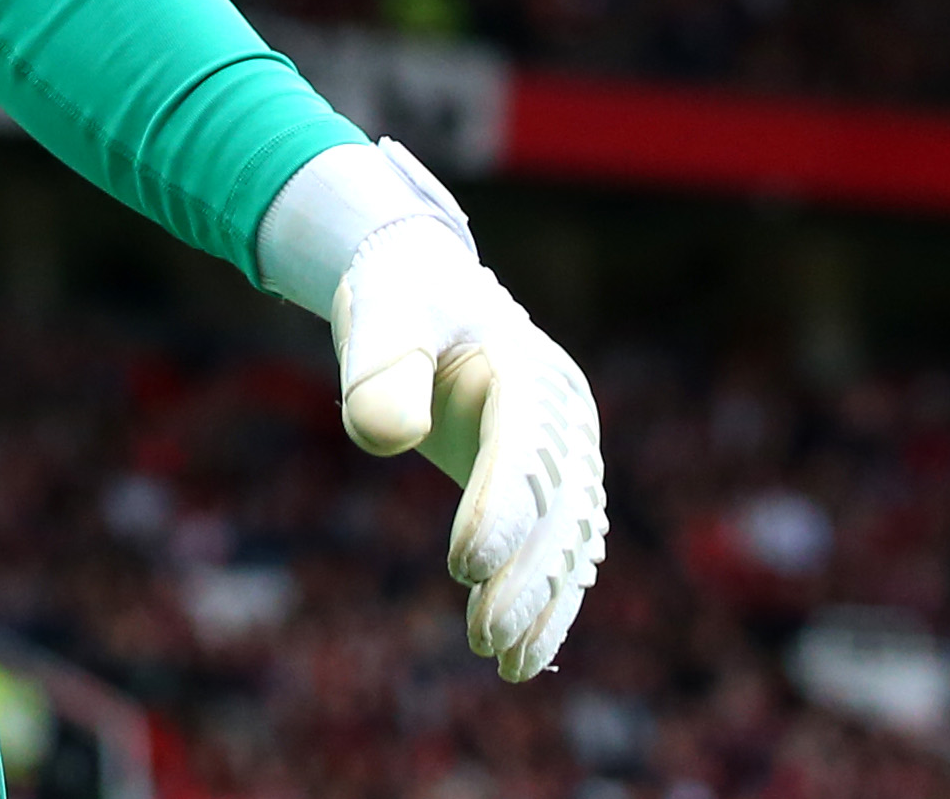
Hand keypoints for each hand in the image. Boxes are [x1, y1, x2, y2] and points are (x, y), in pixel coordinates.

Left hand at [262, 142, 607, 678]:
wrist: (427, 286)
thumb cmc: (403, 296)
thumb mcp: (384, 309)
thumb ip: (381, 364)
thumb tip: (384, 438)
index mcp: (529, 369)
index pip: (524, 448)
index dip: (501, 507)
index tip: (465, 564)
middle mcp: (563, 418)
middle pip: (555, 506)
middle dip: (524, 576)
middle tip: (484, 637)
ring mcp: (565, 455)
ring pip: (568, 541)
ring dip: (543, 603)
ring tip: (506, 664)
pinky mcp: (551, 486)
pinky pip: (561, 551)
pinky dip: (548, 602)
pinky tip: (525, 656)